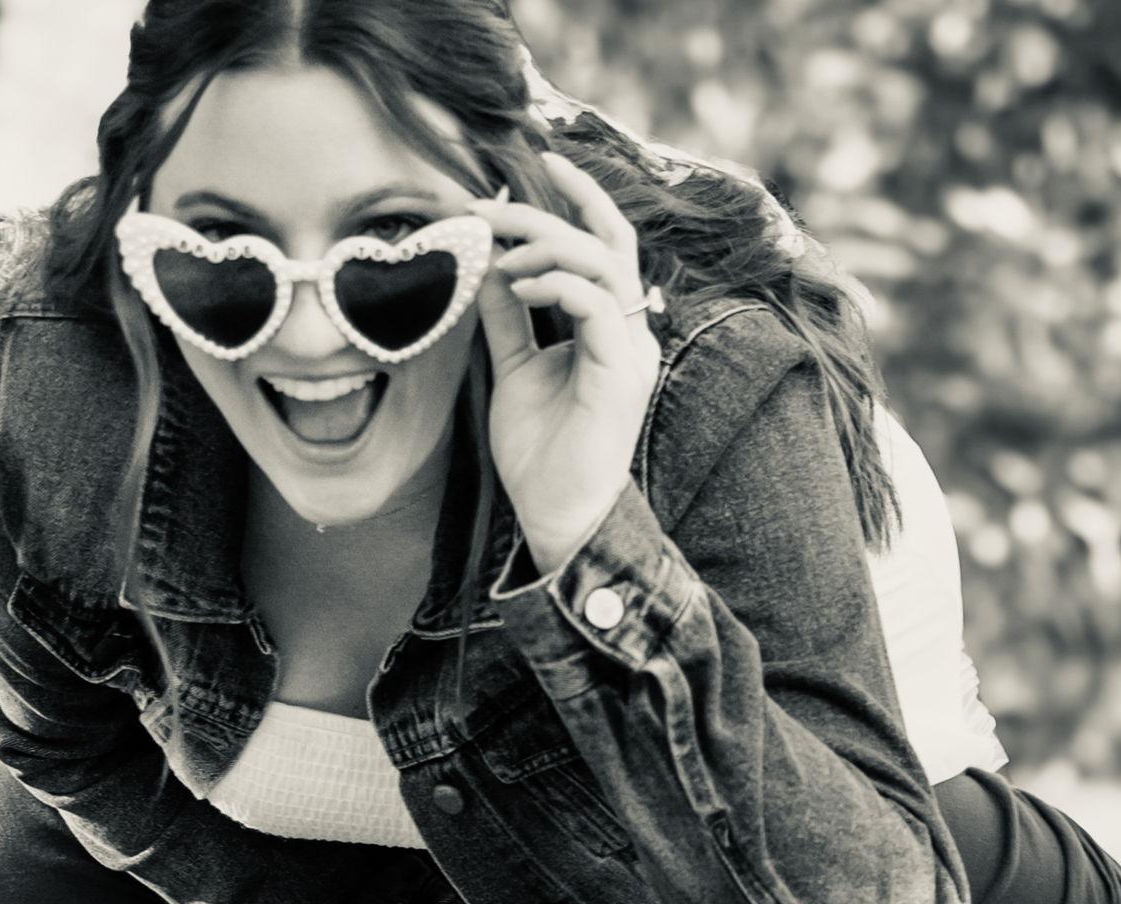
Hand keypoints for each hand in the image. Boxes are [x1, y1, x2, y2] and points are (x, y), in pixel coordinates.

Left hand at [466, 151, 662, 572]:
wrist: (555, 517)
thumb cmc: (540, 455)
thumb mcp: (514, 371)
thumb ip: (507, 319)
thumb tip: (487, 264)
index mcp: (610, 327)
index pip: (602, 245)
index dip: (573, 201)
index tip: (530, 169)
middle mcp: (630, 331)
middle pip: (605, 241)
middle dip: (547, 213)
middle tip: (488, 206)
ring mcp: (632, 351)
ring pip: (605, 263)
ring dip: (546, 246)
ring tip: (498, 257)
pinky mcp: (620, 373)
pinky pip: (599, 305)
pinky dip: (558, 285)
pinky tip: (519, 290)